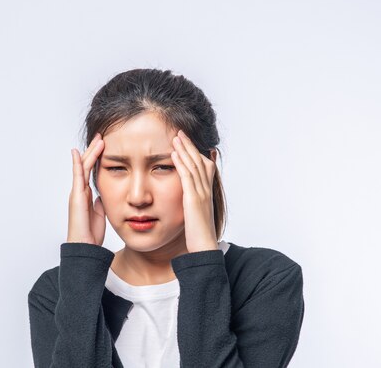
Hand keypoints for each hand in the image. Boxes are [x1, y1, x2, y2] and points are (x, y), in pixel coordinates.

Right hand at [66, 133, 105, 245]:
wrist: (84, 246)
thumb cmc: (91, 234)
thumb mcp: (100, 214)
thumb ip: (100, 203)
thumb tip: (102, 196)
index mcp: (86, 195)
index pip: (91, 171)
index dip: (97, 158)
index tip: (104, 146)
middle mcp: (79, 191)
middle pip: (86, 165)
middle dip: (93, 150)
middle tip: (101, 136)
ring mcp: (76, 192)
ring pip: (82, 167)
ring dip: (90, 152)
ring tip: (98, 139)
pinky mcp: (76, 196)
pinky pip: (76, 176)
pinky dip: (77, 163)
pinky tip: (77, 152)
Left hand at [171, 130, 217, 252]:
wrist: (204, 247)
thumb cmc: (198, 234)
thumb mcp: (195, 214)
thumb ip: (192, 202)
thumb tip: (187, 197)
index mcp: (207, 192)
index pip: (204, 166)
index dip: (196, 152)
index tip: (187, 142)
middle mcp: (206, 190)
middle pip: (199, 161)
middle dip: (189, 146)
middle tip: (180, 132)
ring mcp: (201, 194)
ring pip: (194, 165)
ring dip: (185, 149)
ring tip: (176, 136)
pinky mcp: (193, 199)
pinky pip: (187, 177)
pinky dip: (181, 163)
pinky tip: (174, 153)